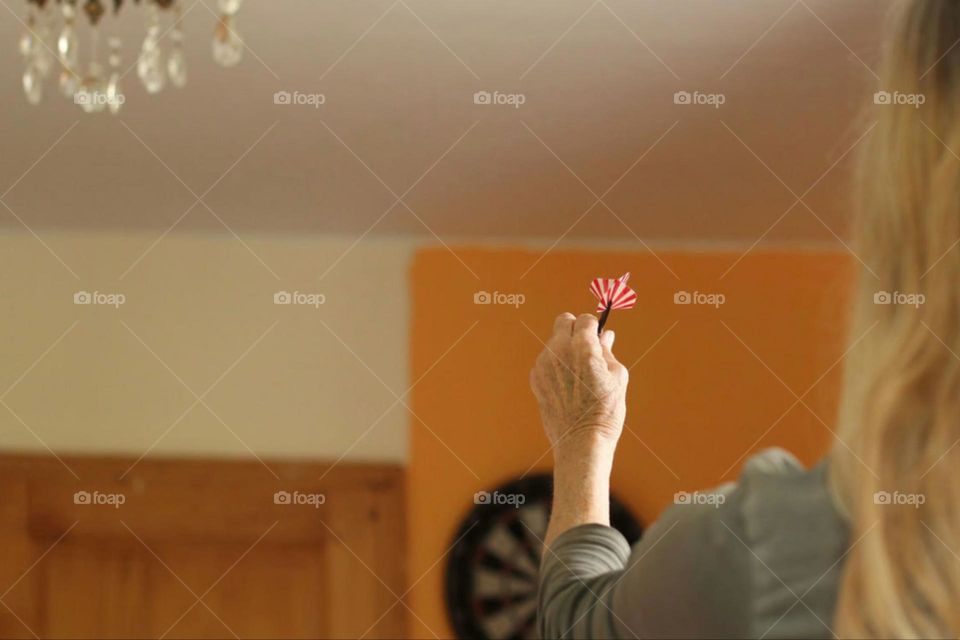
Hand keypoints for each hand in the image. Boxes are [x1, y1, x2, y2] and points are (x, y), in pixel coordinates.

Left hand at [529, 312, 628, 451]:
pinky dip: (556, 366)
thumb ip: (608, 350)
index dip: (594, 327)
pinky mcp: (535, 378)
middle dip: (576, 329)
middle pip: (563, 321)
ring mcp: (543, 364)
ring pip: (554, 342)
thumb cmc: (605, 411)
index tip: (598, 337)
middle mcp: (558, 350)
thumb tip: (605, 335)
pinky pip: (546, 361)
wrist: (581, 442)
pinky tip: (568, 386)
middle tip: (587, 346)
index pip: (585, 320)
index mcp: (582, 346)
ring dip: (565, 349)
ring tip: (579, 375)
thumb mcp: (617, 377)